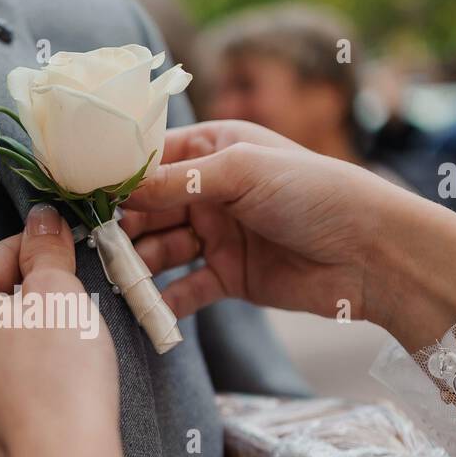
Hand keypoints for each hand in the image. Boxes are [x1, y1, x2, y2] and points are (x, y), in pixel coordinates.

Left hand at [0, 205, 136, 456]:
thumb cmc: (58, 376)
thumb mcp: (61, 295)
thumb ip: (46, 251)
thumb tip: (41, 221)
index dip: (39, 260)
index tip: (67, 264)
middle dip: (21, 310)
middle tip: (66, 322)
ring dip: (10, 350)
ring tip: (53, 364)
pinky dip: (4, 392)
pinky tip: (37, 398)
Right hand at [124, 120, 455, 351]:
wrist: (372, 253)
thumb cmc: (316, 192)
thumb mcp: (243, 171)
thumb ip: (179, 180)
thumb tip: (120, 186)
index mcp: (216, 148)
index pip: (152, 159)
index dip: (118, 176)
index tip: (83, 193)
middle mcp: (212, 191)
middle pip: (150, 207)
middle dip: (124, 225)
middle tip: (95, 244)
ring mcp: (219, 236)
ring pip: (162, 249)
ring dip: (140, 263)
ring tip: (118, 277)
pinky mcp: (230, 278)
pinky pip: (186, 288)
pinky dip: (166, 300)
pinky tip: (148, 309)